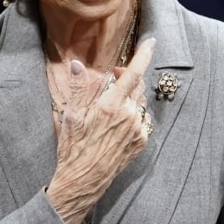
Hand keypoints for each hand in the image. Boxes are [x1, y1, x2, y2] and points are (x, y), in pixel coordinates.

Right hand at [47, 38, 155, 223]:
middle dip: (127, 76)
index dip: (144, 55)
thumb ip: (78, 88)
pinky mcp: (141, 142)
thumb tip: (79, 65)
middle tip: (112, 77)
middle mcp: (129, 116)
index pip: (133, 73)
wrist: (84, 180)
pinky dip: (134, 113)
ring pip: (140, 101)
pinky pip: (143, 119)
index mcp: (111, 106)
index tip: (152, 42)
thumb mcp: (70, 116)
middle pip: (137, 85)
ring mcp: (137, 130)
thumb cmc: (73, 148)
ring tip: (112, 102)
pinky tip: (119, 121)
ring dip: (131, 95)